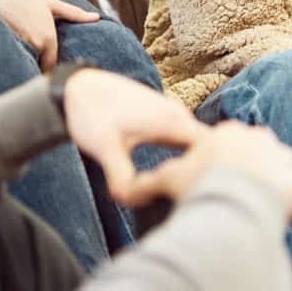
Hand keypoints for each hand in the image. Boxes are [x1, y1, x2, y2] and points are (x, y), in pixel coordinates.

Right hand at [0, 0, 98, 71]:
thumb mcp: (52, 3)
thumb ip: (74, 13)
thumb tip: (96, 17)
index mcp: (48, 39)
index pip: (52, 65)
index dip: (51, 68)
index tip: (53, 70)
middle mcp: (35, 46)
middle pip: (39, 66)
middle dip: (39, 67)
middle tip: (40, 69)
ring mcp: (20, 48)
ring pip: (26, 63)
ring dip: (27, 63)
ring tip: (24, 62)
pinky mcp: (6, 47)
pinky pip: (14, 58)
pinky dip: (15, 58)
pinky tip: (11, 55)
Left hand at [60, 68, 200, 195]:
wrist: (76, 88)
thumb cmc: (91, 114)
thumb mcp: (106, 149)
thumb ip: (122, 177)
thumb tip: (133, 201)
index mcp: (172, 122)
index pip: (213, 150)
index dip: (215, 174)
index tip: (207, 196)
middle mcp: (178, 115)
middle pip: (209, 148)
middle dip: (208, 172)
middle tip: (202, 202)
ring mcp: (172, 113)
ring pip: (196, 142)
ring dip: (196, 163)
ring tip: (190, 191)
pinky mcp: (163, 115)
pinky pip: (186, 138)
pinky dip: (185, 155)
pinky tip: (175, 173)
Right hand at [121, 120, 291, 222]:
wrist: (238, 202)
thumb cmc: (200, 186)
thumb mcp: (168, 179)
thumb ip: (145, 183)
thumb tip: (123, 194)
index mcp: (227, 133)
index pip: (223, 147)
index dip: (216, 166)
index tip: (211, 184)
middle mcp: (259, 138)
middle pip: (250, 156)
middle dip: (243, 172)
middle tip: (230, 197)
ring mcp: (281, 157)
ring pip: (274, 170)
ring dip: (266, 184)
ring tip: (250, 207)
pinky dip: (284, 202)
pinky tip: (271, 214)